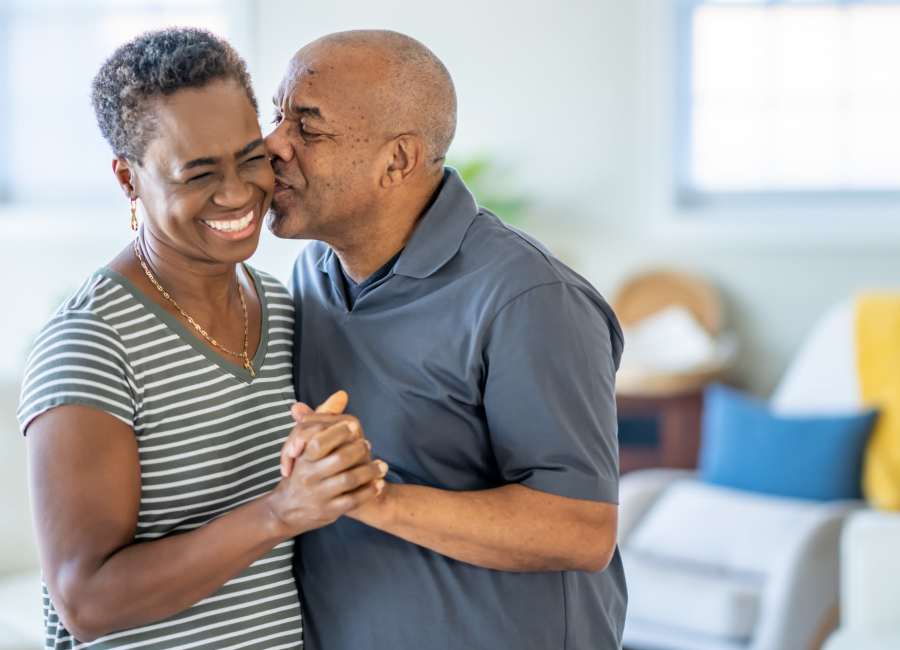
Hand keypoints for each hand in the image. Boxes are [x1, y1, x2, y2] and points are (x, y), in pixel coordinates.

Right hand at [266, 391, 387, 537]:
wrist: (286, 510)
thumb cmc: (300, 470)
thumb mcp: (304, 445)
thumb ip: (322, 418)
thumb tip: (341, 394)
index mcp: (302, 457)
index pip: (319, 441)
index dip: (339, 433)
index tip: (355, 428)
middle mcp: (309, 475)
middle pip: (339, 459)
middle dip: (359, 451)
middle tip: (369, 446)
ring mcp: (319, 494)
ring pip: (349, 480)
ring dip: (370, 471)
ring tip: (382, 466)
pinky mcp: (329, 511)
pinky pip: (353, 500)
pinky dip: (369, 491)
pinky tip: (379, 484)